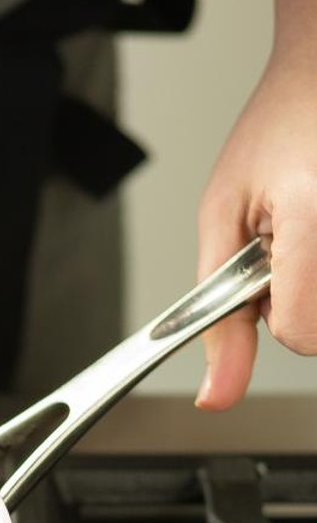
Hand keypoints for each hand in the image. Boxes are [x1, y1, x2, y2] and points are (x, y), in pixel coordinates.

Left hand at [195, 0, 316, 409]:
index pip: (302, 335)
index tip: (268, 274)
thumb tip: (216, 395)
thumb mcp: (224, 216)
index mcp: (316, 219)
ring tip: (312, 222)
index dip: (276, 315)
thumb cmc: (278, 127)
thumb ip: (220, 317)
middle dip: (304, 296)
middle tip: (294, 235)